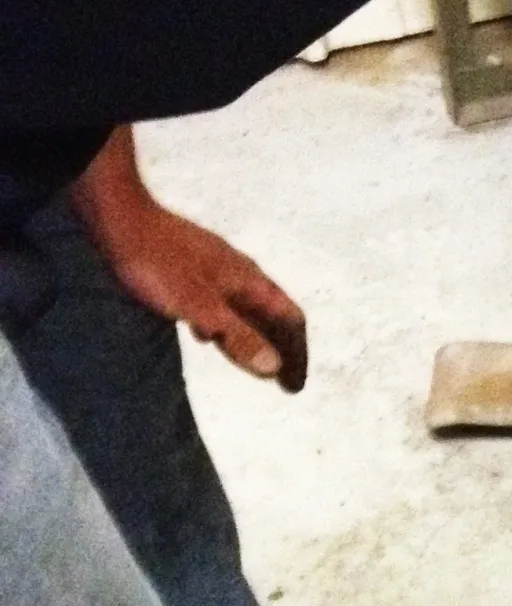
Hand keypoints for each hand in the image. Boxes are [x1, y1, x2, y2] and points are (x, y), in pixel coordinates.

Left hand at [94, 201, 307, 390]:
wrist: (120, 219)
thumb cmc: (159, 265)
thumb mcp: (200, 307)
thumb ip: (238, 336)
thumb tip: (274, 368)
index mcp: (251, 280)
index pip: (291, 318)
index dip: (297, 353)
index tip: (294, 385)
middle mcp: (241, 272)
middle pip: (274, 314)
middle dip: (280, 348)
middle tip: (281, 380)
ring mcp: (217, 268)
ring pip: (248, 308)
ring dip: (254, 337)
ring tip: (251, 363)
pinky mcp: (193, 269)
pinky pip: (224, 302)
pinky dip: (228, 326)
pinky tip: (207, 336)